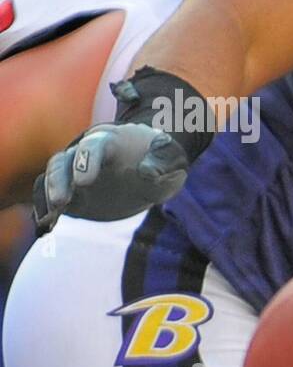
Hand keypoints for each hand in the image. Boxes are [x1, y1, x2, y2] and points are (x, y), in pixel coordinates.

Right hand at [34, 123, 191, 231]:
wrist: (154, 169)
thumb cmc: (162, 160)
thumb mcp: (171, 158)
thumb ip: (162, 160)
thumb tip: (147, 172)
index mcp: (111, 140)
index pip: (93, 145)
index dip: (87, 160)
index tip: (84, 181)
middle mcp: (86, 153)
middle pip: (64, 160)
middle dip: (59, 179)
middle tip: (61, 201)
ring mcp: (76, 172)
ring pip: (54, 177)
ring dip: (50, 195)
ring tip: (51, 216)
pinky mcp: (72, 192)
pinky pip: (52, 196)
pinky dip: (46, 209)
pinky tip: (45, 226)